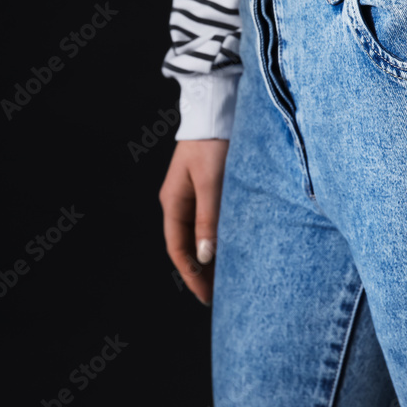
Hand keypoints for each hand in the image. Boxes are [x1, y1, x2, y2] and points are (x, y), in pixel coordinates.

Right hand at [159, 138, 228, 306]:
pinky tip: (233, 248)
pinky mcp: (209, 188)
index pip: (178, 248)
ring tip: (228, 279)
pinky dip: (219, 238)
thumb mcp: (212, 183)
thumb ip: (209, 219)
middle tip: (218, 296)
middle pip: (188, 245)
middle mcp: (180, 202)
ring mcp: (193, 195)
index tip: (206, 297)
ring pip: (200, 235)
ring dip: (211, 257)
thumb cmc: (213, 144)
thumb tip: (205, 255)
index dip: (191, 275)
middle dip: (201, 272)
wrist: (217, 109)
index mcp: (173, 202)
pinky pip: (211, 222)